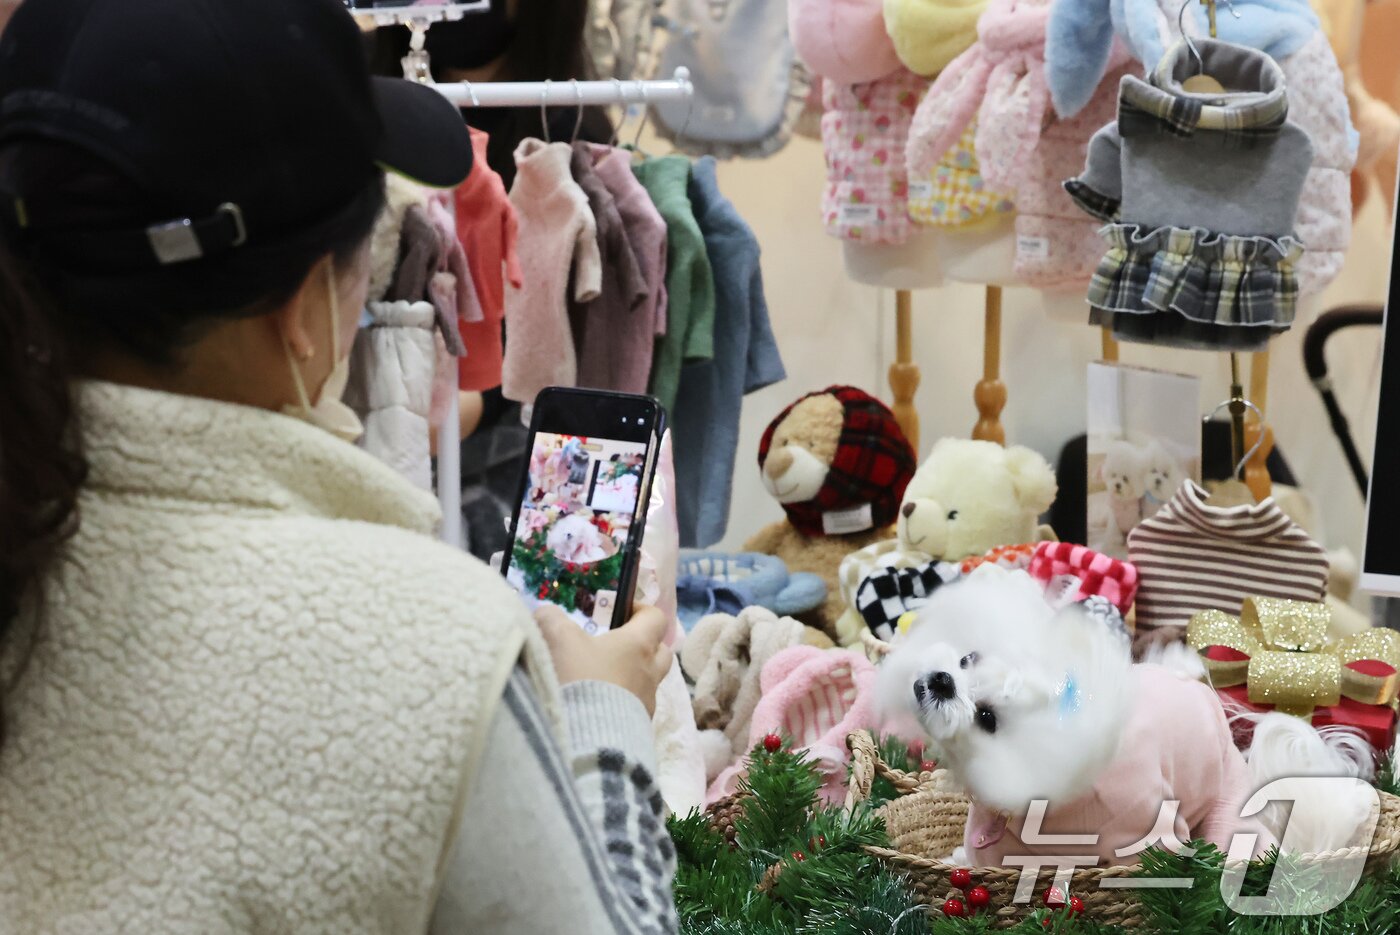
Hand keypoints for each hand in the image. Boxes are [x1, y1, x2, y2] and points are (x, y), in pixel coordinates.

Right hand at [536, 605, 672, 716]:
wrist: (586, 741)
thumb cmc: (579, 679)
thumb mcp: (557, 640)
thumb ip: (550, 619)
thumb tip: (546, 613)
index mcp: (639, 645)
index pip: (656, 618)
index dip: (641, 610)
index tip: (620, 612)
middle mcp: (650, 673)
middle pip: (661, 652)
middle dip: (644, 645)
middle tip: (615, 646)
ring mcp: (646, 704)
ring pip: (649, 682)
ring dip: (631, 677)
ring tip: (601, 679)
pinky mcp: (638, 729)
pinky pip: (635, 709)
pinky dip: (621, 704)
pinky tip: (596, 707)